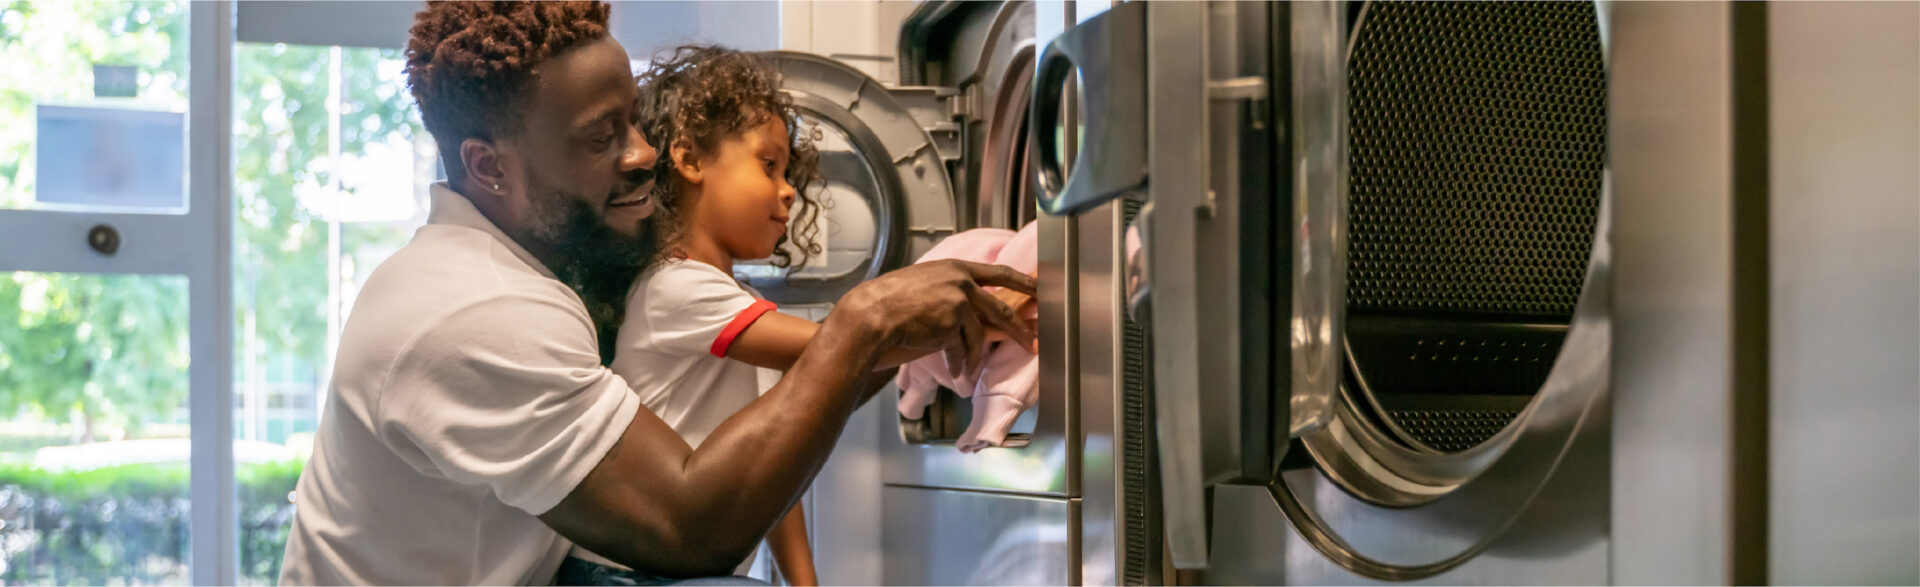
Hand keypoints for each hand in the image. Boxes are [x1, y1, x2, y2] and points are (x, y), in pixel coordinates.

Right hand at [831, 260, 1037, 377]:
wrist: (872, 313)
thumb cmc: (891, 300)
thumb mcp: (926, 284)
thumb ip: (950, 290)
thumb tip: (970, 307)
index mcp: (956, 267)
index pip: (1001, 272)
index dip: (1024, 282)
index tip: (1040, 290)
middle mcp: (961, 281)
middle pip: (1001, 308)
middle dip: (1018, 328)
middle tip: (1031, 342)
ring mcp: (957, 302)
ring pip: (978, 335)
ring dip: (974, 355)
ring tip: (969, 367)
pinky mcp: (950, 324)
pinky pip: (961, 349)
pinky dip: (958, 363)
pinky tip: (954, 370)